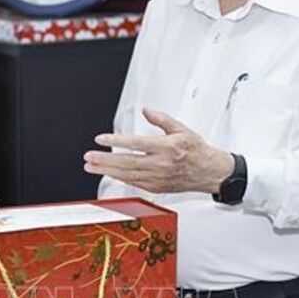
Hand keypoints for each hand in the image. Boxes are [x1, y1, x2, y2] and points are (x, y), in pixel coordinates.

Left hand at [83, 108, 234, 194]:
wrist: (210, 173)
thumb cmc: (197, 150)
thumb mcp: (181, 129)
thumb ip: (162, 119)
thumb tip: (145, 110)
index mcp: (166, 148)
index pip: (136, 144)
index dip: (116, 142)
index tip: (101, 139)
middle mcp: (161, 165)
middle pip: (127, 162)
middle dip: (105, 160)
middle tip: (88, 156)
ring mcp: (158, 178)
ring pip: (127, 175)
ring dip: (107, 171)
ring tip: (91, 166)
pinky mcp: (156, 187)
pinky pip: (134, 183)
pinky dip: (119, 178)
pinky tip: (108, 173)